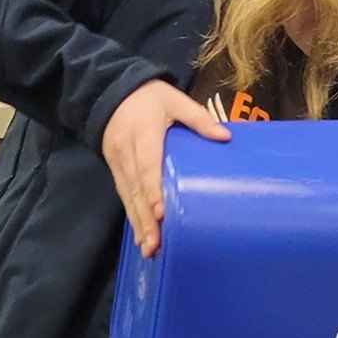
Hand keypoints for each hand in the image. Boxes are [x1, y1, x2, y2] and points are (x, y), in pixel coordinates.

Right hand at [102, 79, 228, 257]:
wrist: (112, 90)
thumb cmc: (150, 97)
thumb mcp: (175, 100)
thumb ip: (199, 118)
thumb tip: (225, 137)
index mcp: (143, 133)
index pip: (147, 166)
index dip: (152, 190)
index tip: (160, 213)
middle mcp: (126, 151)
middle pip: (136, 189)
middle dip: (145, 219)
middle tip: (155, 244)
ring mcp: (117, 162)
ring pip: (127, 197)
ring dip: (138, 223)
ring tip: (149, 248)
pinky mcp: (114, 168)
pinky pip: (124, 195)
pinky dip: (132, 215)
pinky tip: (140, 235)